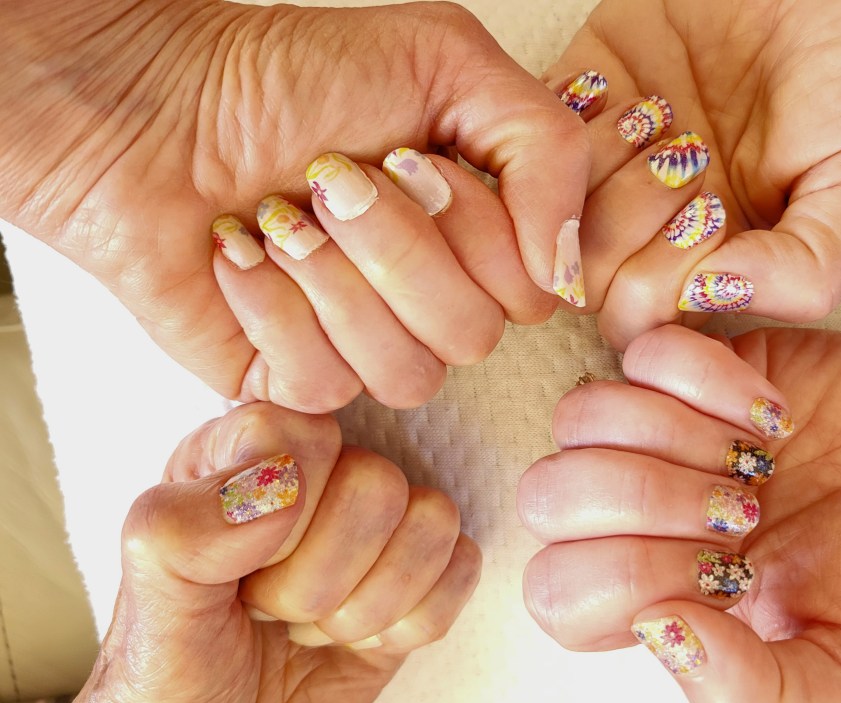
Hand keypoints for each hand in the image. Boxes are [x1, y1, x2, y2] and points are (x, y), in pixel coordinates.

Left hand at [1, 0, 588, 410]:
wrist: (157, 107)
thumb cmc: (294, 78)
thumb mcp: (447, 61)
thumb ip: (546, 149)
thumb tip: (565, 272)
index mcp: (479, 239)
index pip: (531, 291)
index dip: (473, 231)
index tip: (403, 159)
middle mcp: (431, 303)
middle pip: (471, 337)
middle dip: (395, 246)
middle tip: (332, 182)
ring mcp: (364, 349)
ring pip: (405, 373)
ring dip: (333, 278)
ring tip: (282, 218)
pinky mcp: (293, 382)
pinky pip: (319, 386)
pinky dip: (270, 305)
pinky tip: (239, 254)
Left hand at [60, 403, 480, 702]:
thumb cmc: (167, 692)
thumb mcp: (148, 615)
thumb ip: (183, 533)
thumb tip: (276, 484)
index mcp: (233, 462)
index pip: (302, 432)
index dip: (286, 510)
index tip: (248, 568)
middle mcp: (309, 482)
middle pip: (377, 484)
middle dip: (323, 579)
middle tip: (275, 612)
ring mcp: (368, 532)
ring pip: (431, 520)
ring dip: (369, 605)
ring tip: (312, 629)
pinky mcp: (414, 580)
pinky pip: (462, 568)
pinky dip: (412, 625)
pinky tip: (359, 642)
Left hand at [518, 324, 840, 702]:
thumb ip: (752, 702)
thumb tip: (657, 632)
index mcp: (661, 603)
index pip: (558, 593)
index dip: (622, 580)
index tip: (727, 574)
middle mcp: (644, 519)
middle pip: (548, 497)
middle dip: (641, 503)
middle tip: (741, 510)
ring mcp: (666, 435)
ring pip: (581, 419)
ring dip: (672, 438)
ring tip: (758, 460)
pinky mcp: (703, 366)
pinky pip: (644, 351)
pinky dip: (705, 378)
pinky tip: (771, 413)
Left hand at [544, 0, 840, 348]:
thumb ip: (807, 267)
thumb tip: (716, 299)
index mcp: (716, 259)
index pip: (644, 319)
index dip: (661, 282)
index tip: (712, 212)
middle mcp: (657, 222)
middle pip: (589, 274)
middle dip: (629, 223)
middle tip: (687, 158)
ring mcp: (617, 161)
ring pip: (553, 210)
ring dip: (603, 166)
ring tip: (664, 115)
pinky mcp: (586, 93)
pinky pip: (534, 138)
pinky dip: (572, 117)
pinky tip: (627, 89)